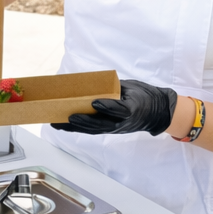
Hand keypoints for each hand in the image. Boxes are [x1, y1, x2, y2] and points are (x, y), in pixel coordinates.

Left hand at [53, 78, 177, 136]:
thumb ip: (115, 88)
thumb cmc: (143, 97)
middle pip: (102, 124)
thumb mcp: (133, 89)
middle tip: (70, 117)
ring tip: (57, 123)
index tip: (95, 102)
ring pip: (94, 129)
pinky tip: (63, 125)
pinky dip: (77, 128)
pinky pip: (92, 130)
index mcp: (132, 108)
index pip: (119, 110)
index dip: (108, 107)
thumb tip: (93, 83)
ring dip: (75, 128)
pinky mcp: (110, 129)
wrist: (155, 112)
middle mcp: (123, 121)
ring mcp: (116, 127)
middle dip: (85, 121)